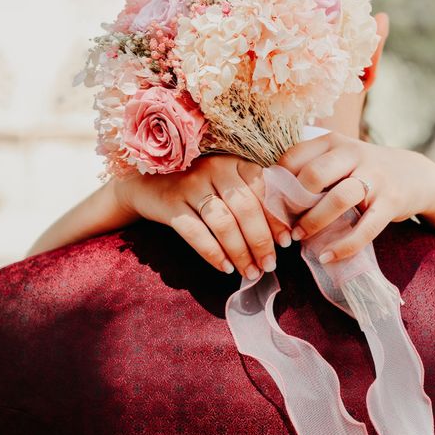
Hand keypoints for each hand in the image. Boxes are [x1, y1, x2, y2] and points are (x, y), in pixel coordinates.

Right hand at [111, 155, 289, 279]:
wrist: (147, 183)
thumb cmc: (198, 187)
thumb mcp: (226, 182)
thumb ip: (251, 195)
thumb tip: (284, 230)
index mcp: (234, 162)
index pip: (263, 190)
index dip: (276, 218)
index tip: (286, 243)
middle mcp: (214, 169)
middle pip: (245, 209)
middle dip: (261, 241)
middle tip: (269, 265)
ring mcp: (190, 185)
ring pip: (222, 223)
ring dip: (240, 252)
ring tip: (250, 272)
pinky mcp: (171, 204)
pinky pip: (195, 233)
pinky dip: (213, 253)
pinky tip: (225, 268)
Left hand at [278, 132, 434, 262]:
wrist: (414, 175)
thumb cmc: (360, 171)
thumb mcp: (336, 160)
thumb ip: (308, 171)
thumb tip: (268, 200)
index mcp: (332, 142)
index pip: (293, 158)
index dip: (276, 185)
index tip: (268, 206)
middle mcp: (353, 154)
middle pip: (314, 174)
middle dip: (293, 203)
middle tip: (284, 222)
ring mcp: (374, 178)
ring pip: (338, 199)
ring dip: (314, 222)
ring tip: (300, 237)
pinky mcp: (390, 202)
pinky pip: (365, 229)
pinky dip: (343, 246)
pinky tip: (326, 256)